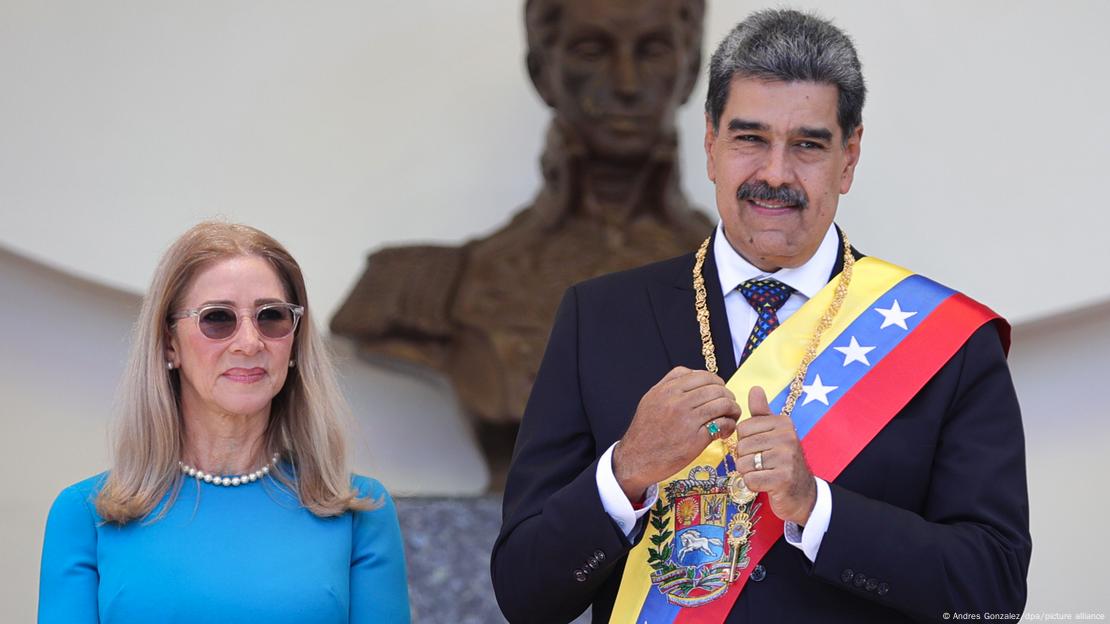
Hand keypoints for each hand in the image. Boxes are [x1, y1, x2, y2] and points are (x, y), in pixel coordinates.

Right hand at [613, 366, 741, 500]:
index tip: (719, 391)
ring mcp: (687, 420)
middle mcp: (677, 402)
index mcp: (667, 390)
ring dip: (732, 410)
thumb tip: (693, 374)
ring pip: (723, 404)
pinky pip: (722, 424)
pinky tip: (724, 431)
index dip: (717, 382)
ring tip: (730, 417)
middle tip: (729, 405)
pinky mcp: (696, 439)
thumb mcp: (650, 400)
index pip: (704, 376)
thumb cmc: (644, 432)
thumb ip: (669, 384)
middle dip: (728, 396)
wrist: (636, 459)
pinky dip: (729, 426)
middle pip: (717, 389)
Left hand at [734, 386, 816, 524]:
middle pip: (741, 446)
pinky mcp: (783, 479)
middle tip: (763, 464)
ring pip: (743, 463)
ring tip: (765, 473)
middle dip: (746, 458)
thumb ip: (762, 413)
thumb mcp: (774, 433)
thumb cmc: (783, 461)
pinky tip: (766, 484)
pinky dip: (753, 485)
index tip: (760, 448)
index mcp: (783, 423)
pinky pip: (750, 479)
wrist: (802, 493)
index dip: (745, 442)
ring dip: (749, 472)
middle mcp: (786, 437)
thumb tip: (755, 388)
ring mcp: (786, 458)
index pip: (742, 428)